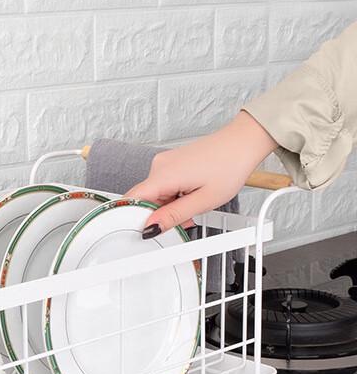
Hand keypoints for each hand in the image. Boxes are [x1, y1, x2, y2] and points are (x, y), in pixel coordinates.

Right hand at [126, 111, 277, 237]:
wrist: (243, 143)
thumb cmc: (230, 166)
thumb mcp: (204, 201)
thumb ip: (174, 216)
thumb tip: (151, 228)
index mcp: (163, 175)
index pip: (131, 200)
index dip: (133, 219)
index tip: (146, 230)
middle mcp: (158, 166)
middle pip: (144, 199)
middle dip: (160, 215)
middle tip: (184, 219)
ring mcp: (164, 163)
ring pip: (155, 194)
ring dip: (169, 206)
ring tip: (194, 204)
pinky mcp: (170, 163)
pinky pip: (163, 186)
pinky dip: (173, 196)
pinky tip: (191, 195)